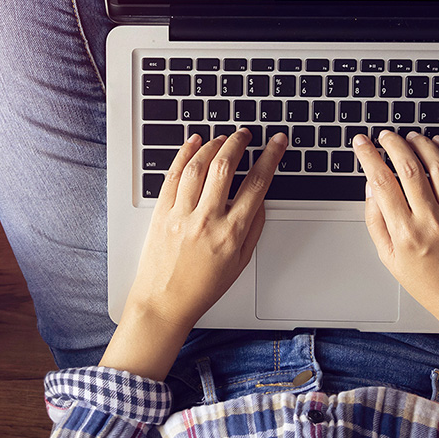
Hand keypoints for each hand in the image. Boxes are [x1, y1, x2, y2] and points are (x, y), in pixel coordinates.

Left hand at [126, 129, 287, 332]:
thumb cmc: (202, 287)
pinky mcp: (161, 213)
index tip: (277, 142)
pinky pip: (173, 175)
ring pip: (199, 165)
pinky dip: (185, 154)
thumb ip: (254, 227)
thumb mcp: (240, 262)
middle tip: (246, 134)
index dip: (270, 156)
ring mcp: (181, 214)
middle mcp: (207, 220)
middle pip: (225, 166)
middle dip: (239, 142)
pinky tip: (194, 143)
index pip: (257, 183)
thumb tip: (260, 197)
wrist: (164, 303)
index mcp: (232, 233)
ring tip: (223, 138)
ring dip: (213, 145)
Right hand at [352, 131, 438, 332]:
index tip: (362, 144)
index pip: (382, 182)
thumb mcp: (391, 260)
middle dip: (393, 144)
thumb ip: (376, 222)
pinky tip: (438, 145)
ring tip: (410, 136)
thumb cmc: (431, 285)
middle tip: (385, 135)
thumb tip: (371, 188)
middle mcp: (431, 220)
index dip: (368, 156)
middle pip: (409, 167)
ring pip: (437, 165)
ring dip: (421, 143)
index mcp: (405, 234)